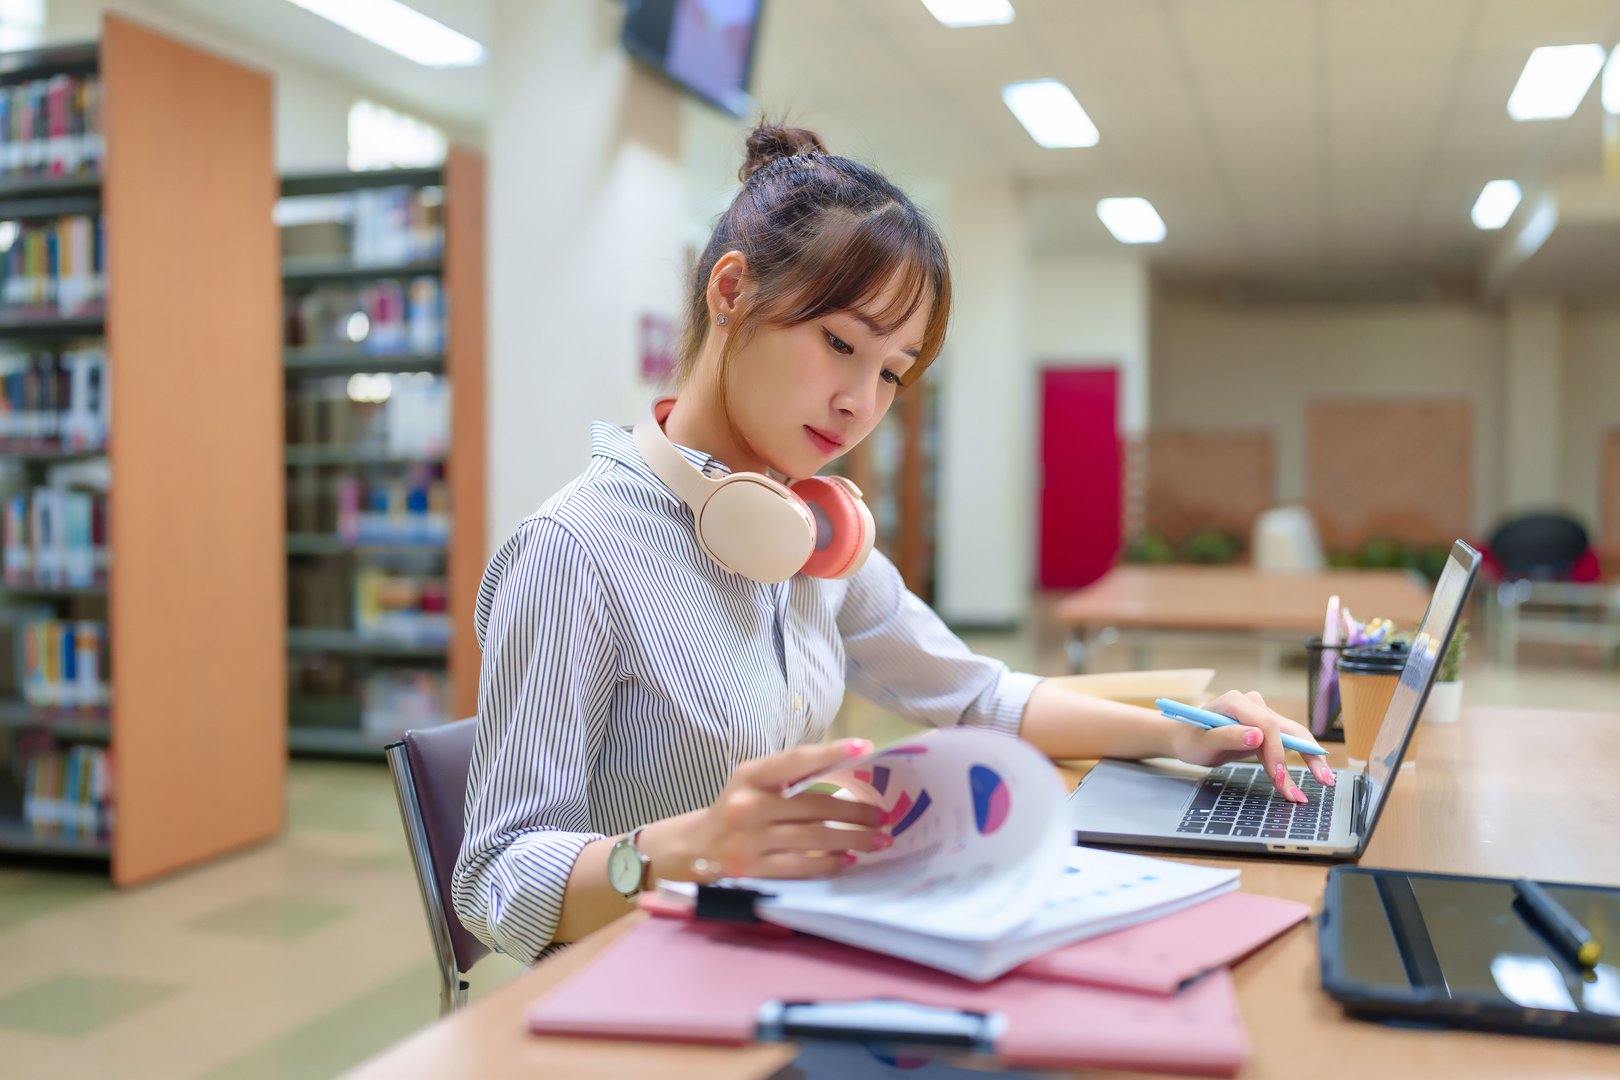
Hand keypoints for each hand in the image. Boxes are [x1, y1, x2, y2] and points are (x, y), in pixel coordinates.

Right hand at [677, 738, 890, 879]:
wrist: (695, 847)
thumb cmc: (737, 808)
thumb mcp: (754, 783)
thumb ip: (790, 776)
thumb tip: (845, 769)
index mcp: (749, 776)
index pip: (795, 761)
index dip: (830, 753)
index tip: (864, 748)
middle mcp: (747, 805)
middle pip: (813, 806)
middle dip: (855, 812)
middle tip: (883, 817)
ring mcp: (749, 840)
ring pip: (814, 838)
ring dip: (853, 840)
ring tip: (878, 840)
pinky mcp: (753, 870)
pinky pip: (801, 866)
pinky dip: (829, 862)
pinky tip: (848, 859)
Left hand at [1168, 690, 1334, 802]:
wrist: (1186, 737)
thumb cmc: (1191, 739)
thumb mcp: (1203, 742)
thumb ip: (1228, 737)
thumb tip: (1257, 736)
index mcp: (1237, 702)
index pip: (1267, 725)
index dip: (1276, 752)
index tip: (1278, 777)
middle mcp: (1253, 704)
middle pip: (1287, 728)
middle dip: (1308, 755)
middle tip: (1324, 780)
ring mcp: (1261, 714)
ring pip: (1292, 737)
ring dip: (1308, 761)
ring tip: (1323, 782)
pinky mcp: (1266, 727)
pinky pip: (1285, 744)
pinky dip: (1295, 762)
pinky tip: (1308, 777)